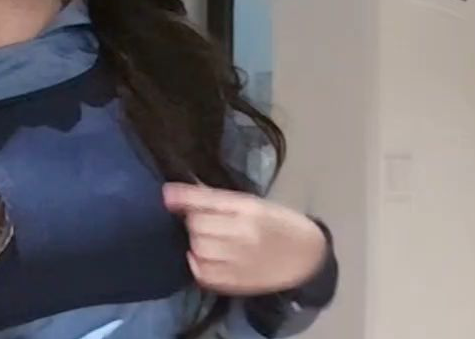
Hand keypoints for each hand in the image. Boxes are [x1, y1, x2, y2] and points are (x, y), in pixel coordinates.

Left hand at [163, 182, 325, 295]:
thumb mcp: (253, 203)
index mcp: (249, 208)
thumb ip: (216, 199)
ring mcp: (240, 260)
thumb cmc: (278, 223)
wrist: (307, 256)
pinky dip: (197, 264)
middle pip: (196, 225)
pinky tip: (205, 258)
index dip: (182, 197)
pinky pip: (202, 273)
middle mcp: (244, 233)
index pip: (207, 201)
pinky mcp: (237, 282)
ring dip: (195, 243)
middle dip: (193, 221)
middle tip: (203, 222)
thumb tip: (174, 192)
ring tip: (207, 240)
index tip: (167, 194)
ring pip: (197, 248)